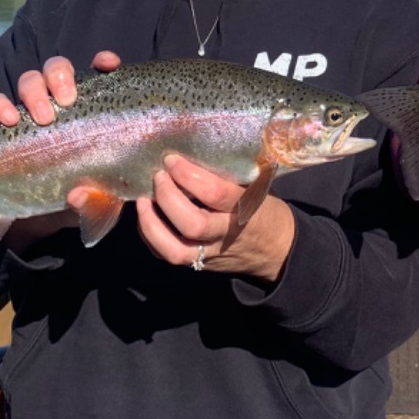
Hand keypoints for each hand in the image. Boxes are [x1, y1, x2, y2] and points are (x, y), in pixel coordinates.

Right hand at [0, 51, 120, 250]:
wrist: (42, 220)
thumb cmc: (83, 197)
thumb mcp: (99, 205)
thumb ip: (97, 202)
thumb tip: (78, 194)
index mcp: (94, 111)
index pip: (101, 74)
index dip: (104, 62)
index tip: (107, 64)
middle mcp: (62, 104)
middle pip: (58, 68)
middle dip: (60, 76)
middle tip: (66, 100)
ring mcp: (33, 112)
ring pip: (30, 79)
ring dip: (34, 90)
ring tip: (43, 117)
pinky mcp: (6, 126)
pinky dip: (0, 105)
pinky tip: (8, 119)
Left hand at [136, 154, 296, 283]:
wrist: (275, 250)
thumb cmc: (262, 210)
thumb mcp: (255, 189)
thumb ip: (227, 177)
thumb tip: (188, 153)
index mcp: (245, 210)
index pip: (215, 194)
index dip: (188, 175)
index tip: (172, 159)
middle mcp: (226, 235)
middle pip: (192, 224)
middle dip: (168, 197)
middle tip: (158, 176)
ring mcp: (210, 254)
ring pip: (175, 250)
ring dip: (151, 223)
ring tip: (143, 200)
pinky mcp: (198, 265)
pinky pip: (167, 255)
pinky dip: (151, 235)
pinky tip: (147, 215)